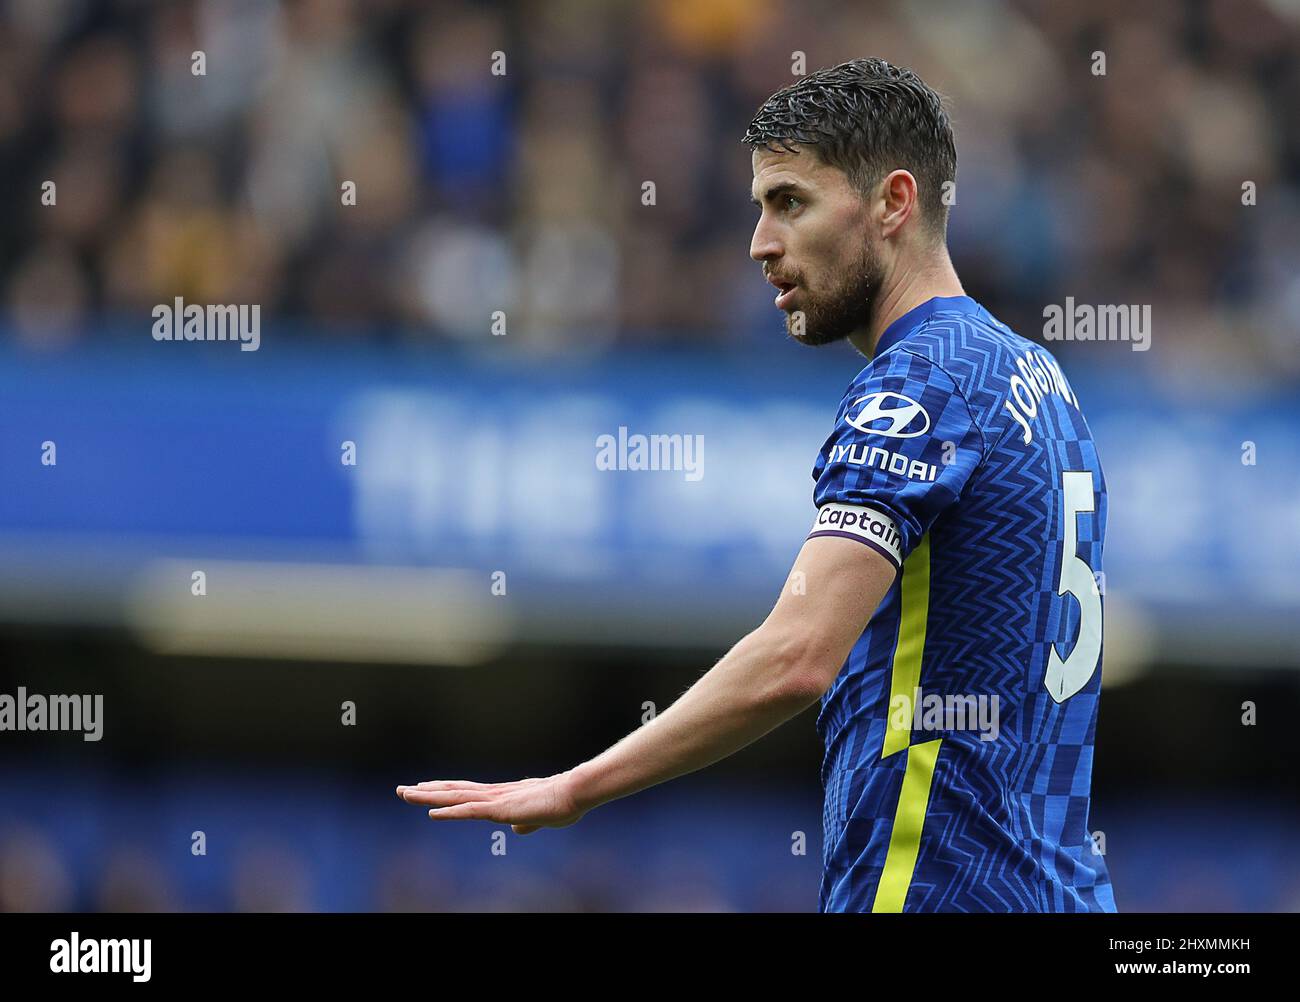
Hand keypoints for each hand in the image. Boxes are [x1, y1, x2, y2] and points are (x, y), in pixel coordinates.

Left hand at [395, 771, 587, 834]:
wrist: (574, 793)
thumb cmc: (561, 804)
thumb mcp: (539, 819)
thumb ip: (525, 824)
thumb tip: (515, 831)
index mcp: (501, 796)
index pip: (465, 793)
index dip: (443, 791)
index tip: (424, 788)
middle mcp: (493, 794)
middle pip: (453, 792)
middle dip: (426, 792)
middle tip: (401, 790)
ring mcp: (495, 800)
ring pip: (455, 798)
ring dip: (429, 797)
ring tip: (405, 794)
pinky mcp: (500, 809)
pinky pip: (469, 811)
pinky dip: (449, 812)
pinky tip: (432, 813)